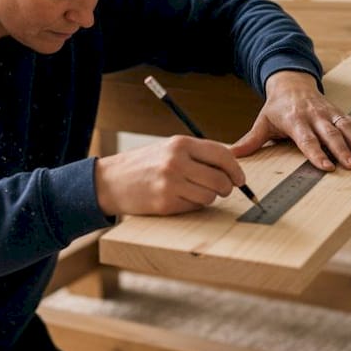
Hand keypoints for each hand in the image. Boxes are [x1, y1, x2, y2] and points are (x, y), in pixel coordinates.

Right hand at [94, 136, 245, 215]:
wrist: (110, 182)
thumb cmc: (144, 165)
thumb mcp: (168, 149)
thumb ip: (197, 155)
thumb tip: (231, 168)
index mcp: (180, 143)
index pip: (222, 155)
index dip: (236, 170)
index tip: (240, 179)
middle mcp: (176, 162)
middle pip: (220, 179)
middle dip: (226, 188)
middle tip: (222, 190)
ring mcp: (171, 184)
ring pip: (210, 197)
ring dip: (208, 198)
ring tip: (193, 192)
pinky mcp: (166, 203)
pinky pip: (194, 207)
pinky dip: (193, 206)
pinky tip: (179, 199)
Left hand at [229, 71, 350, 170]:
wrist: (291, 82)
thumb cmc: (276, 107)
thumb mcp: (262, 122)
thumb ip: (251, 140)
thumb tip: (232, 155)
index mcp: (295, 120)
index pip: (307, 139)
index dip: (316, 153)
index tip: (326, 167)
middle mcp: (315, 116)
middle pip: (330, 135)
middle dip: (342, 151)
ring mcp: (329, 113)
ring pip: (346, 128)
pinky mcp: (339, 113)